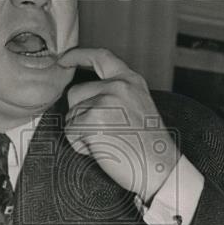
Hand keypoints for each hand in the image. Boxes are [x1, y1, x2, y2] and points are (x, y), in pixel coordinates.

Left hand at [57, 47, 179, 201]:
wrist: (160, 169)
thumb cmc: (149, 146)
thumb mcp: (138, 107)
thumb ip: (115, 94)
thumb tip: (85, 95)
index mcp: (131, 80)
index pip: (100, 57)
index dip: (78, 55)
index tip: (63, 60)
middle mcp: (117, 86)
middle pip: (75, 93)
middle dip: (80, 115)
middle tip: (107, 134)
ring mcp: (104, 102)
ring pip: (71, 116)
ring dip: (82, 133)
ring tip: (109, 142)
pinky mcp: (92, 120)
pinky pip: (70, 133)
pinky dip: (80, 146)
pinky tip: (103, 150)